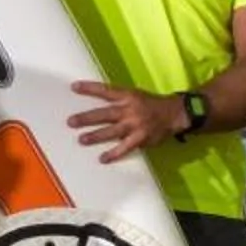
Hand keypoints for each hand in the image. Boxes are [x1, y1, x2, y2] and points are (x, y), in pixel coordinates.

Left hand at [68, 79, 182, 163]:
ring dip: (96, 136)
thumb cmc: (151, 104)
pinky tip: (102, 158)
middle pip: (105, 113)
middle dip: (87, 118)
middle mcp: (130, 109)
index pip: (106, 90)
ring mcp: (135, 125)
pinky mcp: (141, 138)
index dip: (90, 88)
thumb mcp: (135, 95)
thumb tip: (97, 104)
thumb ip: (118, 99)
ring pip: (112, 131)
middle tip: (71, 122)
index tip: (74, 87)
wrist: (174, 114)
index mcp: (128, 96)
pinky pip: (125, 147)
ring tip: (81, 140)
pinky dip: (113, 153)